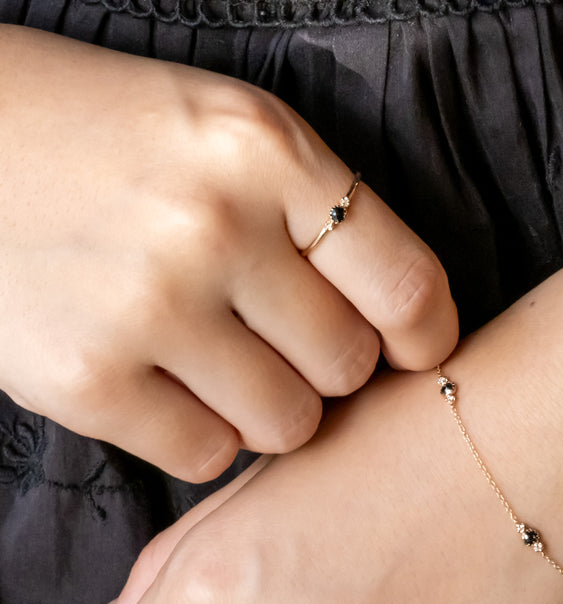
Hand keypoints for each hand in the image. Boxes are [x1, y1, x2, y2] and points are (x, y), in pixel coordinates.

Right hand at [0, 25, 456, 480]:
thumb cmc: (113, 142)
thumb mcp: (231, 137)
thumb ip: (320, 220)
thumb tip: (396, 333)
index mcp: (268, 153)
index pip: (405, 285)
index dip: (425, 336)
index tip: (416, 352)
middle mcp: (215, 229)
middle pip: (347, 368)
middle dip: (326, 367)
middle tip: (280, 342)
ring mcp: (147, 308)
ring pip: (286, 425)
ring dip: (265, 407)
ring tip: (218, 362)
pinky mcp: (85, 380)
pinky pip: (206, 455)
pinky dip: (200, 434)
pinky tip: (166, 386)